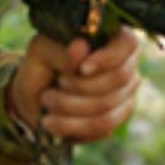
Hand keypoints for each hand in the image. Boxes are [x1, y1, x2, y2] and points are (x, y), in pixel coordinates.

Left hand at [7, 30, 141, 144]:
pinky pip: (102, 127)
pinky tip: (53, 121)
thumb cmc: (42, 67)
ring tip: (47, 103)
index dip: (108, 58)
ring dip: (70, 108)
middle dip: (80, 87)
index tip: (82, 69)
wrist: (36, 99)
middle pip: (119, 79)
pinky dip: (72, 126)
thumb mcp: (40, 52)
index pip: (128, 43)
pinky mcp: (118, 117)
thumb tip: (81, 47)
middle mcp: (126, 64)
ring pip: (109, 106)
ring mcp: (126, 92)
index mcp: (110, 38)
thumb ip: (59, 49)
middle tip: (51, 87)